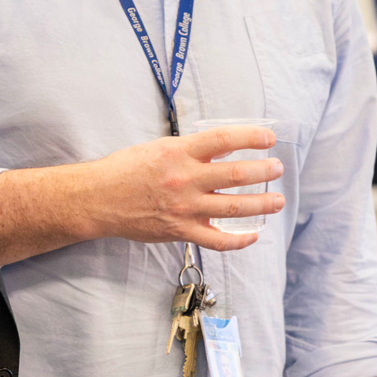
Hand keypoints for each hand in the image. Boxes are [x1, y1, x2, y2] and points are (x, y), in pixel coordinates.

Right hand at [81, 127, 284, 250]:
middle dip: (263, 171)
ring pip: (234, 207)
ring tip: (278, 201)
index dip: (251, 136)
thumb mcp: (158, 148)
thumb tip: (220, 147)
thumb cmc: (125, 170)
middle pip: (236, 174)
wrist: (98, 199)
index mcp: (179, 153)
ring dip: (262, 204)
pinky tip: (253, 235)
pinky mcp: (180, 231)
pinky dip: (239, 240)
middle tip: (277, 168)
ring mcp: (185, 208)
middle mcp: (185, 179)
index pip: (224, 139)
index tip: (269, 137)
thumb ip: (189, 149)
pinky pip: (217, 240)